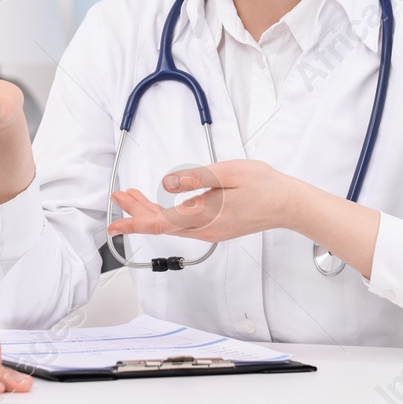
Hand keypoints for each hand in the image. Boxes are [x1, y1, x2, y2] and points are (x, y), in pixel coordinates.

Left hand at [106, 160, 295, 243]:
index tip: (113, 224)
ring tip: (132, 196)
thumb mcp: (228, 173)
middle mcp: (204, 229)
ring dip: (149, 211)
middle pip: (160, 224)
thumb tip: (168, 182)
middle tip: (119, 194)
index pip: (160, 223)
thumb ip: (196, 178)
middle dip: (136, 211)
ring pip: (171, 224)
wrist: (288, 204)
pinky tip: (161, 204)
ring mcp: (210, 230)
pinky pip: (183, 223)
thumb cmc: (264, 186)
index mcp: (204, 217)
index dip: (133, 222)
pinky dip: (166, 214)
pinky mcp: (216, 227)